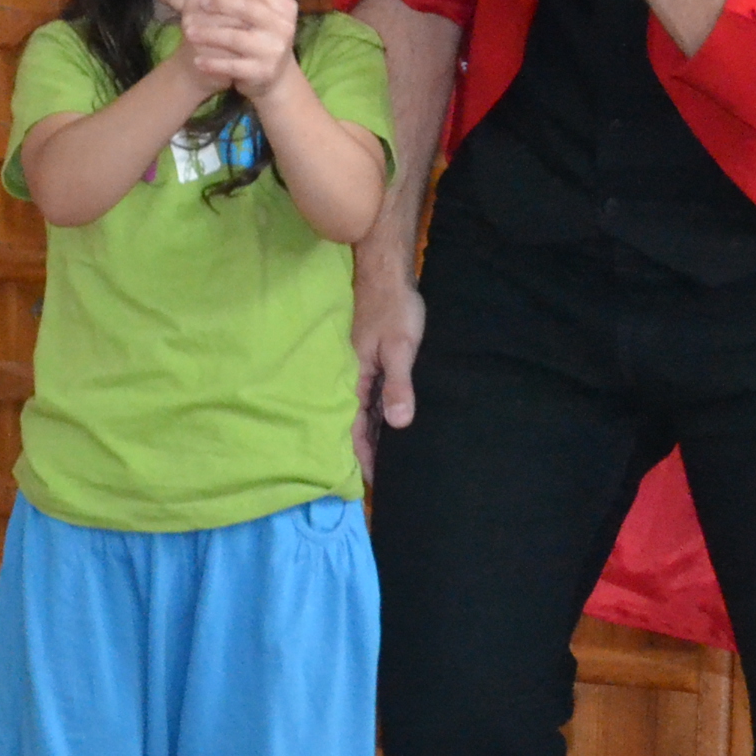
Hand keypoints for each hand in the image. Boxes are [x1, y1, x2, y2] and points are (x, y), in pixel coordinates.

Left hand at [181, 0, 298, 93]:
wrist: (275, 77)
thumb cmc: (261, 37)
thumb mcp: (262, 14)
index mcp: (285, 7)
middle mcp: (284, 27)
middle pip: (246, 7)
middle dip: (219, 3)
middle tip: (201, 4)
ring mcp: (274, 50)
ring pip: (235, 37)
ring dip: (207, 34)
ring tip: (189, 32)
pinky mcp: (263, 71)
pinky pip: (231, 65)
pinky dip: (212, 63)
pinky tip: (197, 61)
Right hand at [351, 254, 425, 470]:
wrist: (386, 272)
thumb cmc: (395, 309)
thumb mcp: (400, 347)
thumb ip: (399, 384)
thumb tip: (399, 423)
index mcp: (356, 379)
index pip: (355, 429)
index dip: (364, 456)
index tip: (374, 483)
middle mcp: (354, 377)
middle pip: (357, 423)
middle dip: (368, 451)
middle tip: (384, 479)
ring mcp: (362, 368)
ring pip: (365, 409)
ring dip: (374, 433)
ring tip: (389, 459)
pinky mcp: (372, 358)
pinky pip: (372, 394)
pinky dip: (379, 412)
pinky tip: (391, 421)